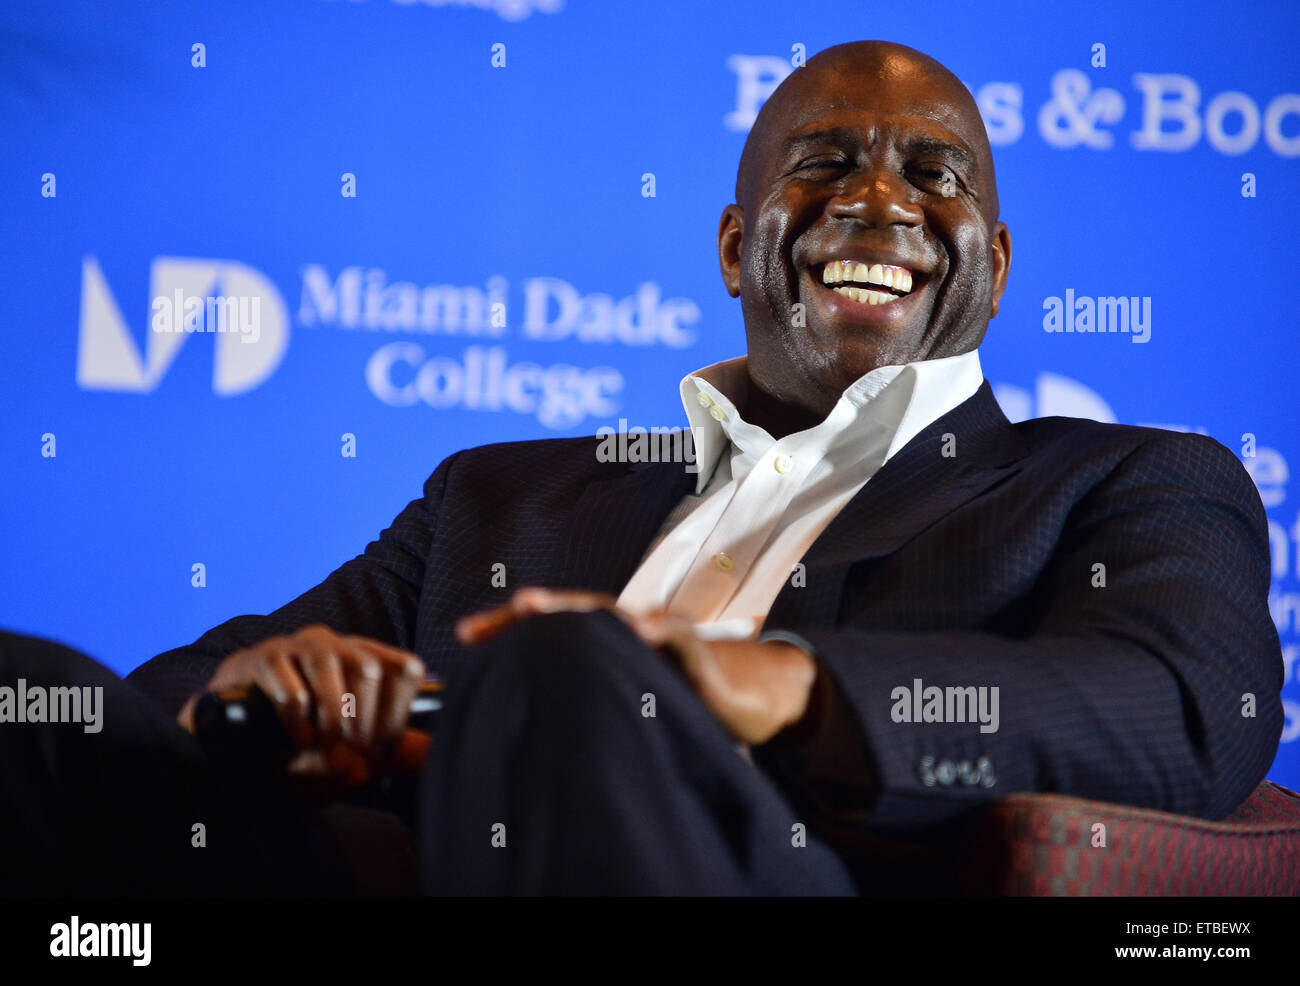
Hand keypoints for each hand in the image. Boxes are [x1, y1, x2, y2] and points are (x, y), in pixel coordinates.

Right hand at [178, 624, 429, 793]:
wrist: (237, 733)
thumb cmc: (305, 740)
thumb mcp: (354, 751)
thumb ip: (391, 752)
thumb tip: (423, 753)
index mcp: (366, 657)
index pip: (405, 669)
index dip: (397, 713)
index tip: (379, 747)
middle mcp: (336, 644)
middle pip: (370, 668)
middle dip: (363, 720)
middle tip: (349, 752)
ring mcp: (298, 645)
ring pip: (331, 667)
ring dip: (332, 716)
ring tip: (323, 743)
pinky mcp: (263, 658)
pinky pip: (291, 687)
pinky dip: (298, 721)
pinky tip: (296, 738)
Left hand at [457, 588, 817, 744]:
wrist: (756, 695)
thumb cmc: (688, 696)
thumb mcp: (631, 697)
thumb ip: (590, 698)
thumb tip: (534, 719)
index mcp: (609, 645)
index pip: (554, 631)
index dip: (510, 630)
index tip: (465, 636)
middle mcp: (631, 632)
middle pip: (574, 614)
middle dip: (531, 612)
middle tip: (489, 617)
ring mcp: (664, 638)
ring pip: (615, 615)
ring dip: (574, 608)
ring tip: (534, 605)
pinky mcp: (700, 655)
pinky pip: (678, 637)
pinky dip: (659, 630)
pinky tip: (641, 628)